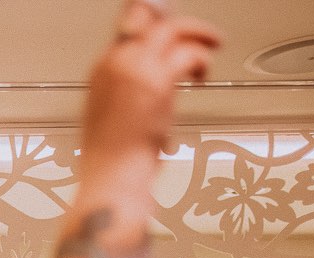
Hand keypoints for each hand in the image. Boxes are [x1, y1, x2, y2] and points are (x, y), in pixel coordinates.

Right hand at [81, 1, 220, 173]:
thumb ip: (125, 92)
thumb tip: (146, 82)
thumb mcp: (109, 117)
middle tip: (200, 35)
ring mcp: (135, 71)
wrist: (111, 179)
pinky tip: (203, 75)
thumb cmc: (110, 160)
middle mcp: (115, 65)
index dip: (155, 28)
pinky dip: (201, 61)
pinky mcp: (158, 82)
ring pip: (174, 30)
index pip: (130, 31)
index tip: (173, 32)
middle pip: (153, 22)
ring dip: (198, 35)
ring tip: (213, 44)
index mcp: (101, 72)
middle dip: (183, 25)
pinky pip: (189, 55)